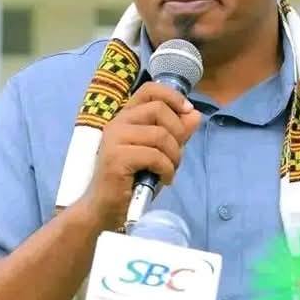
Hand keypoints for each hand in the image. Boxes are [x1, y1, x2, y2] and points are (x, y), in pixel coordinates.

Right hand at [82, 81, 200, 229]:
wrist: (105, 209)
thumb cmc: (132, 181)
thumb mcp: (160, 153)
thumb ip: (175, 133)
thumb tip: (194, 114)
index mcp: (126, 118)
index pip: (149, 90)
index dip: (172, 96)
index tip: (187, 112)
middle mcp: (118, 123)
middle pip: (159, 109)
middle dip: (178, 133)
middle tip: (176, 155)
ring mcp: (115, 139)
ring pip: (160, 135)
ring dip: (174, 155)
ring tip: (170, 171)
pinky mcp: (117, 158)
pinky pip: (155, 156)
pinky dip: (167, 169)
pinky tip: (164, 179)